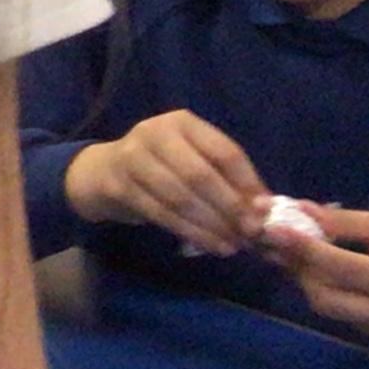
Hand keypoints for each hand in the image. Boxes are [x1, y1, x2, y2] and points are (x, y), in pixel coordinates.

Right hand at [59, 110, 271, 254]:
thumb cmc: (162, 166)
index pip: (224, 152)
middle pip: (201, 174)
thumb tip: (265, 207)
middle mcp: (154, 133)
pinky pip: (161, 213)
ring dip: (211, 225)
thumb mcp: (193, 159)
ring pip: (181, 197)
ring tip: (233, 245)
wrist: (103, 172)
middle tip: (252, 233)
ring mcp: (132, 158)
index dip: (248, 184)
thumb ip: (226, 177)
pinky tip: (211, 246)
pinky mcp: (119, 186)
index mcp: (182, 122)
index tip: (266, 212)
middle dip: (230, 207)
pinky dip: (190, 232)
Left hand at [267, 203, 368, 337]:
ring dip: (307, 280)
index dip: (307, 248)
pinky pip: (344, 315)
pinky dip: (326, 290)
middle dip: (300, 268)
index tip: (275, 226)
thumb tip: (301, 210)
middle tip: (280, 238)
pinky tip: (316, 269)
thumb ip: (349, 224)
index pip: (343, 269)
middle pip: (327, 298)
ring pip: (332, 310)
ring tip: (293, 250)